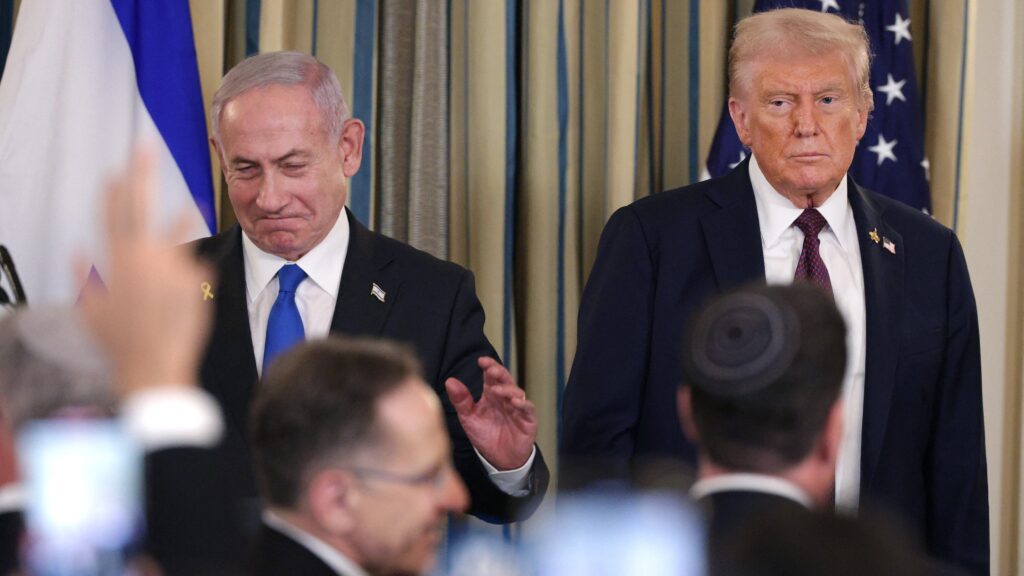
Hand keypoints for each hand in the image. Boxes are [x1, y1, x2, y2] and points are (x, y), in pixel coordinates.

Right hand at [79, 146, 213, 395]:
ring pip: (178, 231)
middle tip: (145, 146)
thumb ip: (83, 276)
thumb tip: (77, 251)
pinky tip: (182, 305)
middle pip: (141, 205)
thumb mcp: (89, 310)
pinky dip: (189, 283)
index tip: (113, 172)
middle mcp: (142, 257)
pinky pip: (194, 272)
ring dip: (182, 215)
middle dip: (142, 173)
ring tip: (193, 200)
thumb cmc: (117, 343)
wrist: (152, 364)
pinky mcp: (194, 278)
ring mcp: (170, 265)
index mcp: (114, 262)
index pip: (111, 217)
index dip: (112, 193)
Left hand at [444, 357, 536, 470]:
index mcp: (491, 395)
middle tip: (490, 369)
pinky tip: (514, 402)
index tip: (481, 361)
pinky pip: (528, 408)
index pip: (491, 376)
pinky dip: (522, 404)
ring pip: (517, 392)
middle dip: (499, 372)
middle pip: (505, 380)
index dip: (489, 366)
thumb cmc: (486, 436)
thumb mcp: (469, 418)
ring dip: (507, 389)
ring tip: (496, 390)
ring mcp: (518, 408)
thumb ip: (461, 400)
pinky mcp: (528, 420)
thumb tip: (450, 381)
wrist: (500, 460)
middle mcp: (505, 398)